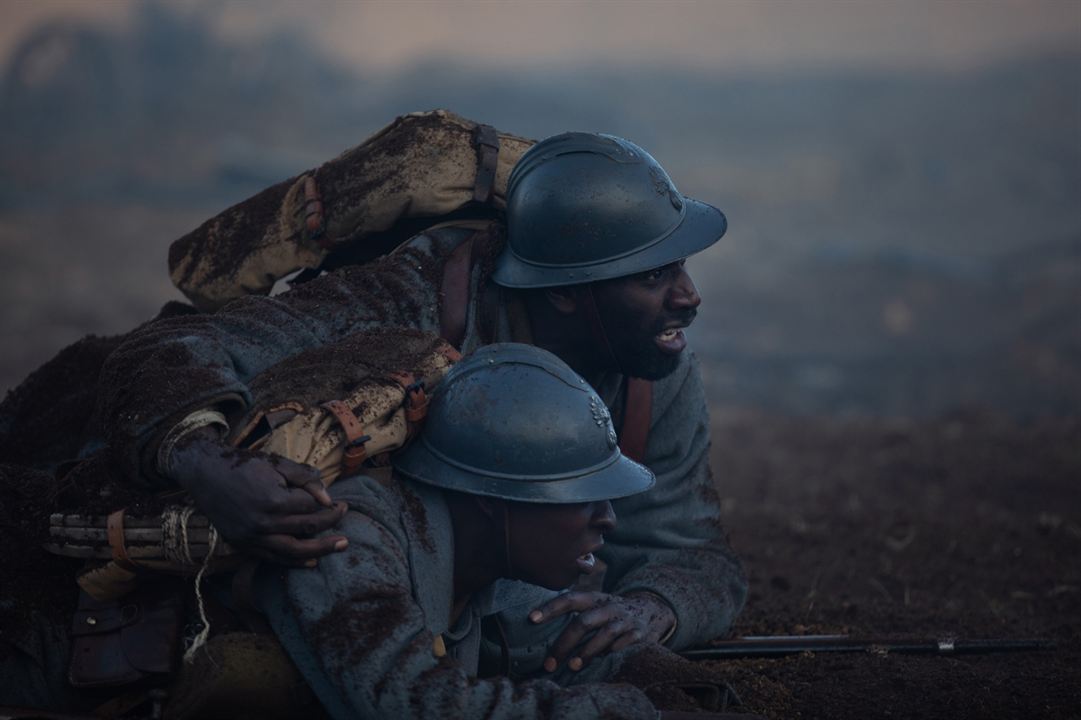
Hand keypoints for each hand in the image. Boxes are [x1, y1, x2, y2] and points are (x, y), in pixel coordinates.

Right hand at [168, 426, 347, 565]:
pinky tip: (312, 561)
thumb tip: (328, 498)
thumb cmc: (244, 464)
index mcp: (272, 500)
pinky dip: (293, 562)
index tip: (339, 502)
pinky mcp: (242, 544)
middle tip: (345, 516)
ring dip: (320, 550)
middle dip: (330, 523)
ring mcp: (251, 537)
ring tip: (340, 546)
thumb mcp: (277, 463)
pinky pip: (273, 558)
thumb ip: (304, 479)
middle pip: (307, 528)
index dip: (329, 504)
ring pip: (293, 550)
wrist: (205, 473)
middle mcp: (262, 523)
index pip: (311, 507)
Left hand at [529, 591, 675, 671]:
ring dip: (586, 652)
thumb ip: (576, 616)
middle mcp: (609, 606)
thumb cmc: (612, 613)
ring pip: (603, 635)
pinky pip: (623, 644)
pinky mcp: (638, 633)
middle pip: (583, 622)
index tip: (532, 619)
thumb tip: (546, 632)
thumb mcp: (596, 607)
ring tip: (571, 666)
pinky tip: (602, 661)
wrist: (651, 609)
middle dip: (563, 643)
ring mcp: (625, 620)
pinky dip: (611, 652)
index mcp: (595, 598)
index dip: (551, 607)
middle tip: (549, 664)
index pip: (570, 599)